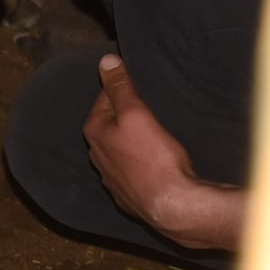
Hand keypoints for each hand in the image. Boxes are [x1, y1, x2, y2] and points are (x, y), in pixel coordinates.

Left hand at [83, 54, 243, 250]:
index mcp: (94, 132)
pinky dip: (144, 163)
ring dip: (136, 141)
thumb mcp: (136, 113)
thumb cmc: (154, 158)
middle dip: (128, 116)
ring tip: (159, 137)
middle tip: (153, 111)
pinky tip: (158, 163)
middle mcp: (97, 156)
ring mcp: (113, 178)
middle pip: (113, 124)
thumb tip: (105, 61)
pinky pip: (134, 171)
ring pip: (122, 149)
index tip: (141, 87)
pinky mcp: (131, 195)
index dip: (124, 89)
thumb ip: (120, 87)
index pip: (105, 98)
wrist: (175, 207)